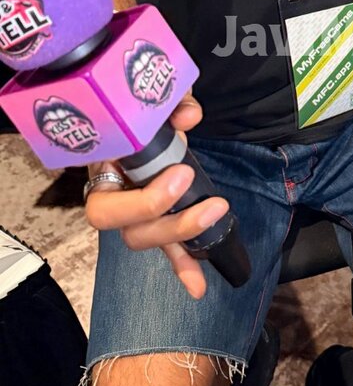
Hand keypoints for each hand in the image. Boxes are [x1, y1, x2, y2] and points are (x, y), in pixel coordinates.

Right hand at [84, 93, 227, 298]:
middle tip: (210, 202)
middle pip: (125, 227)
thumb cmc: (136, 105)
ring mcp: (129, 209)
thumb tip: (190, 116)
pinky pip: (162, 247)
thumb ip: (169, 102)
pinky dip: (182, 264)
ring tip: (217, 216)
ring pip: (141, 237)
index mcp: (101, 162)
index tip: (183, 172)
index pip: (105, 197)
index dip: (145, 198)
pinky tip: (199, 287)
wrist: (132, 108)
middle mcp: (109, 191)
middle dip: (168, 220)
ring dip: (181, 236)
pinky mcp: (153, 217)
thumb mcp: (153, 98)